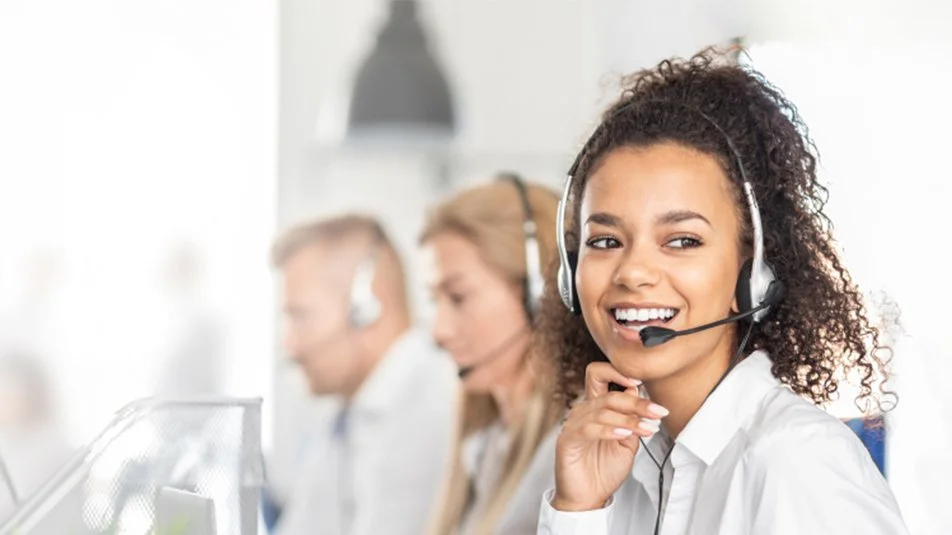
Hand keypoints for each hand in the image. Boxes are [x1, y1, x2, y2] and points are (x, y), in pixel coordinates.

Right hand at [552, 362, 667, 510]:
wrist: (589, 498)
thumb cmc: (604, 470)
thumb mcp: (627, 442)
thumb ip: (632, 420)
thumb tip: (638, 393)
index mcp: (596, 407)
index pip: (600, 375)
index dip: (618, 372)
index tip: (643, 382)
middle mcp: (583, 411)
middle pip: (609, 394)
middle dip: (637, 402)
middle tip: (657, 412)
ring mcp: (573, 424)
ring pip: (602, 411)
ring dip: (629, 419)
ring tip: (647, 429)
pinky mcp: (567, 440)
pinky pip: (588, 428)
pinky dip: (609, 429)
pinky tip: (623, 434)